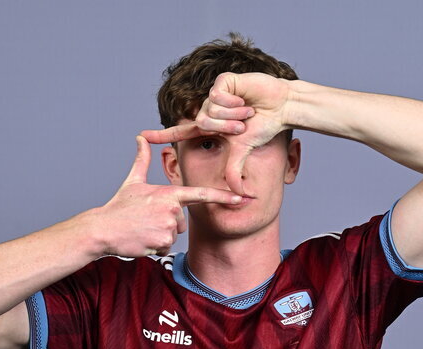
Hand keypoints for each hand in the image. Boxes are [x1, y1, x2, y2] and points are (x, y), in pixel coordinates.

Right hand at [95, 135, 242, 256]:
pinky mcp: (162, 243)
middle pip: (181, 221)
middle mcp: (172, 210)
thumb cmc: (119, 206)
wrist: (104, 229)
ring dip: (159, 236)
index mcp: (168, 193)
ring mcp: (167, 227)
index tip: (240, 197)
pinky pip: (165, 247)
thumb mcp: (132, 181)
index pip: (201, 194)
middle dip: (167, 223)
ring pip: (173, 235)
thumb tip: (140, 137)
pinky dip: (155, 247)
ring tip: (143, 229)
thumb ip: (142, 160)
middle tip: (146, 220)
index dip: (222, 195)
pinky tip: (142, 240)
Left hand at [141, 73, 293, 195]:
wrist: (280, 107)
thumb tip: (236, 194)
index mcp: (210, 126)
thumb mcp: (244, 151)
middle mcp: (209, 110)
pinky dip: (233, 103)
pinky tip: (245, 100)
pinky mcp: (222, 81)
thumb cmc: (263, 127)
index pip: (181, 132)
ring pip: (210, 112)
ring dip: (232, 117)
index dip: (162, 135)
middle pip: (202, 124)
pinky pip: (218, 97)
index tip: (142, 137)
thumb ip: (234, 170)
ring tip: (247, 113)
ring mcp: (214, 95)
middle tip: (243, 128)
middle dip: (225, 130)